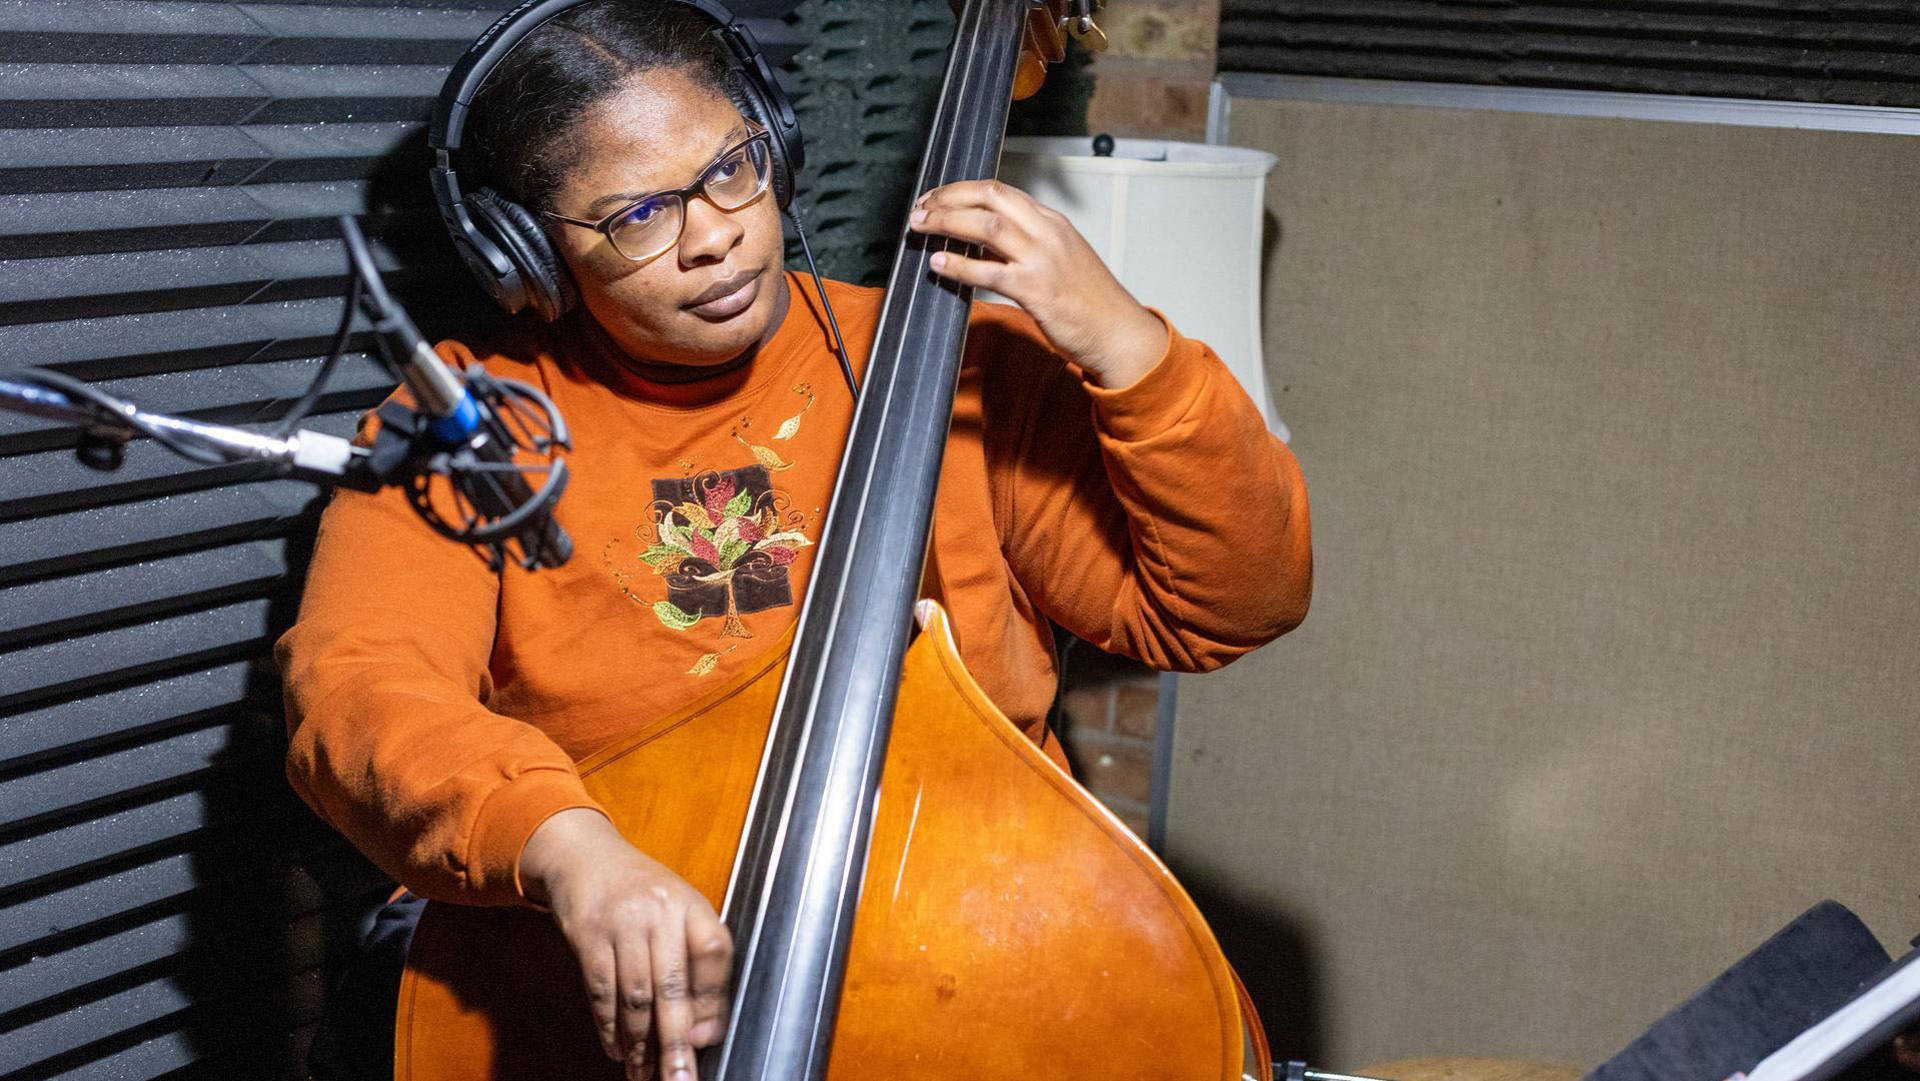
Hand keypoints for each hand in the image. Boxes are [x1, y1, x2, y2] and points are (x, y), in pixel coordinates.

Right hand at [519, 808, 731, 1080]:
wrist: (584, 856)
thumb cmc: (640, 891)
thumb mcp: (678, 910)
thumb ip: (696, 961)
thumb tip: (707, 1029)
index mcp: (690, 903)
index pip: (713, 952)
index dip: (712, 999)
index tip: (708, 1038)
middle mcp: (659, 911)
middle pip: (672, 985)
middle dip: (677, 1040)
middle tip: (680, 1076)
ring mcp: (621, 923)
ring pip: (635, 996)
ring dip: (641, 1044)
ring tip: (646, 1074)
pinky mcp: (587, 936)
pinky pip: (601, 991)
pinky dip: (609, 1027)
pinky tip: (618, 1049)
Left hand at [907, 179, 1167, 387]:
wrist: (1118, 333)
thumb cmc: (1088, 302)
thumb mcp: (1061, 259)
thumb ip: (1027, 244)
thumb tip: (982, 242)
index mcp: (1052, 221)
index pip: (1000, 190)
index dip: (962, 190)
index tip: (936, 197)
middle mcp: (1048, 232)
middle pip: (990, 197)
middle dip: (948, 198)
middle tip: (920, 208)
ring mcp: (1043, 259)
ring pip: (985, 226)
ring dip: (946, 222)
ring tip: (919, 226)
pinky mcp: (1036, 290)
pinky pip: (987, 272)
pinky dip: (958, 265)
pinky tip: (938, 264)